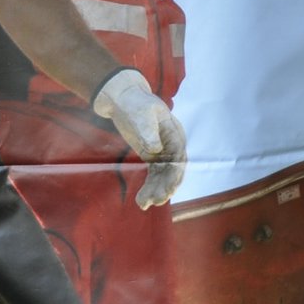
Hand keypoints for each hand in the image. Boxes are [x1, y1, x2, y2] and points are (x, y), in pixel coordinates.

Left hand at [91, 68, 186, 207]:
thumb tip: (156, 150)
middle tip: (156, 201)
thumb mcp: (141, 113)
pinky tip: (141, 200)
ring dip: (156, 191)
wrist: (123, 99)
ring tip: (144, 204)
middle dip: (166, 187)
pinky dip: (149, 188)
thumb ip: (148, 130)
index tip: (169, 189)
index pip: (179, 157)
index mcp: (174, 132)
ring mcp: (163, 151)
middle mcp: (172, 144)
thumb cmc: (134, 103)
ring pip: (163, 176)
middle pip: (173, 170)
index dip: (175, 174)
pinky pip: (154, 175)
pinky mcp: (152, 156)